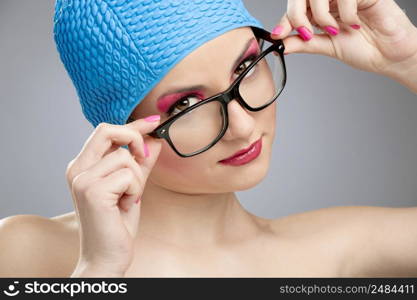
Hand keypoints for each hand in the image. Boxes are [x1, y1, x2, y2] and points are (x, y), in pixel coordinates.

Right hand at [65, 115, 161, 275]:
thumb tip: (154, 139)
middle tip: (144, 159)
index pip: (105, 132)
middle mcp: (77, 169)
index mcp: (82, 166)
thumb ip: (141, 163)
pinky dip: (136, 190)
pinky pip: (129, 174)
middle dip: (134, 137)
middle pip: (107, 130)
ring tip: (129, 198)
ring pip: (125, 156)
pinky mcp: (92, 191)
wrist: (106, 256)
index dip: (132, 124)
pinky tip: (126, 205)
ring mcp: (82, 179)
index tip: (153, 122)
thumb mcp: (132, 186)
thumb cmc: (117, 223)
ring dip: (137, 178)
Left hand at [271, 0, 416, 77]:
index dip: (284, 20)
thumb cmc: (364, 49)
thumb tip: (281, 43)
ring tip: (334, 30)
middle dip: (296, 15)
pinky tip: (355, 23)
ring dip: (321, 15)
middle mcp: (330, 1)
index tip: (278, 35)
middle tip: (306, 32)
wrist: (390, 56)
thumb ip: (305, 43)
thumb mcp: (328, 47)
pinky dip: (345, 13)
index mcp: (320, 12)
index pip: (295, 9)